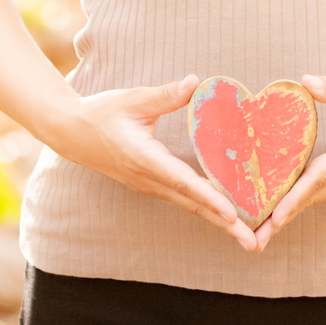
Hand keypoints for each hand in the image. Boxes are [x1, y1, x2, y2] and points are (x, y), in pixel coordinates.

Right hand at [46, 74, 257, 251]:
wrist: (71, 133)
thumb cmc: (102, 113)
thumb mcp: (134, 99)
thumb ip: (166, 95)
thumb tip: (195, 82)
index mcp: (145, 159)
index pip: (183, 182)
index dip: (209, 198)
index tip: (232, 215)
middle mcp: (148, 179)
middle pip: (192, 205)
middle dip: (224, 225)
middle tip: (253, 242)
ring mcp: (149, 186)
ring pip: (189, 206)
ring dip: (217, 221)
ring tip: (247, 236)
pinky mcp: (150, 185)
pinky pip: (182, 200)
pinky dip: (205, 209)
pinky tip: (224, 213)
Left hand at [253, 74, 325, 249]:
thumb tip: (305, 82)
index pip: (321, 177)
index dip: (296, 197)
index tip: (276, 216)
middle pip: (316, 195)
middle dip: (286, 216)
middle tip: (259, 237)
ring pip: (322, 194)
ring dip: (295, 209)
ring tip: (268, 226)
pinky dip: (308, 196)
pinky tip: (292, 199)